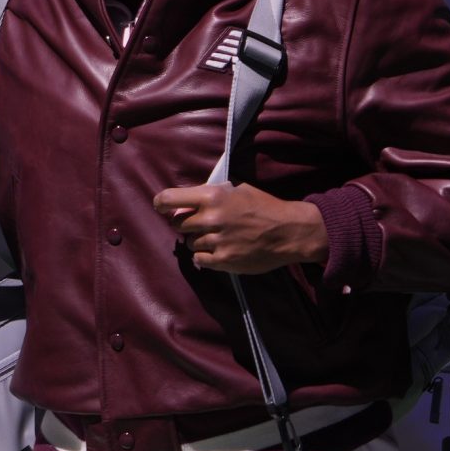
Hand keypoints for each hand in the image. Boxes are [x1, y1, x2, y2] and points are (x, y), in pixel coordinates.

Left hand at [152, 183, 329, 274]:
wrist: (289, 231)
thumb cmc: (264, 207)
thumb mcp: (237, 190)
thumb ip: (211, 195)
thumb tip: (185, 204)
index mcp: (213, 196)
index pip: (170, 199)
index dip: (161, 203)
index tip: (160, 207)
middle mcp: (211, 218)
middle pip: (179, 224)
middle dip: (187, 224)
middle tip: (202, 223)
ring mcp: (216, 241)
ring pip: (190, 243)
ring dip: (200, 240)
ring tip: (219, 237)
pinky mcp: (223, 260)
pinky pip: (200, 260)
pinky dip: (206, 256)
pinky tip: (219, 250)